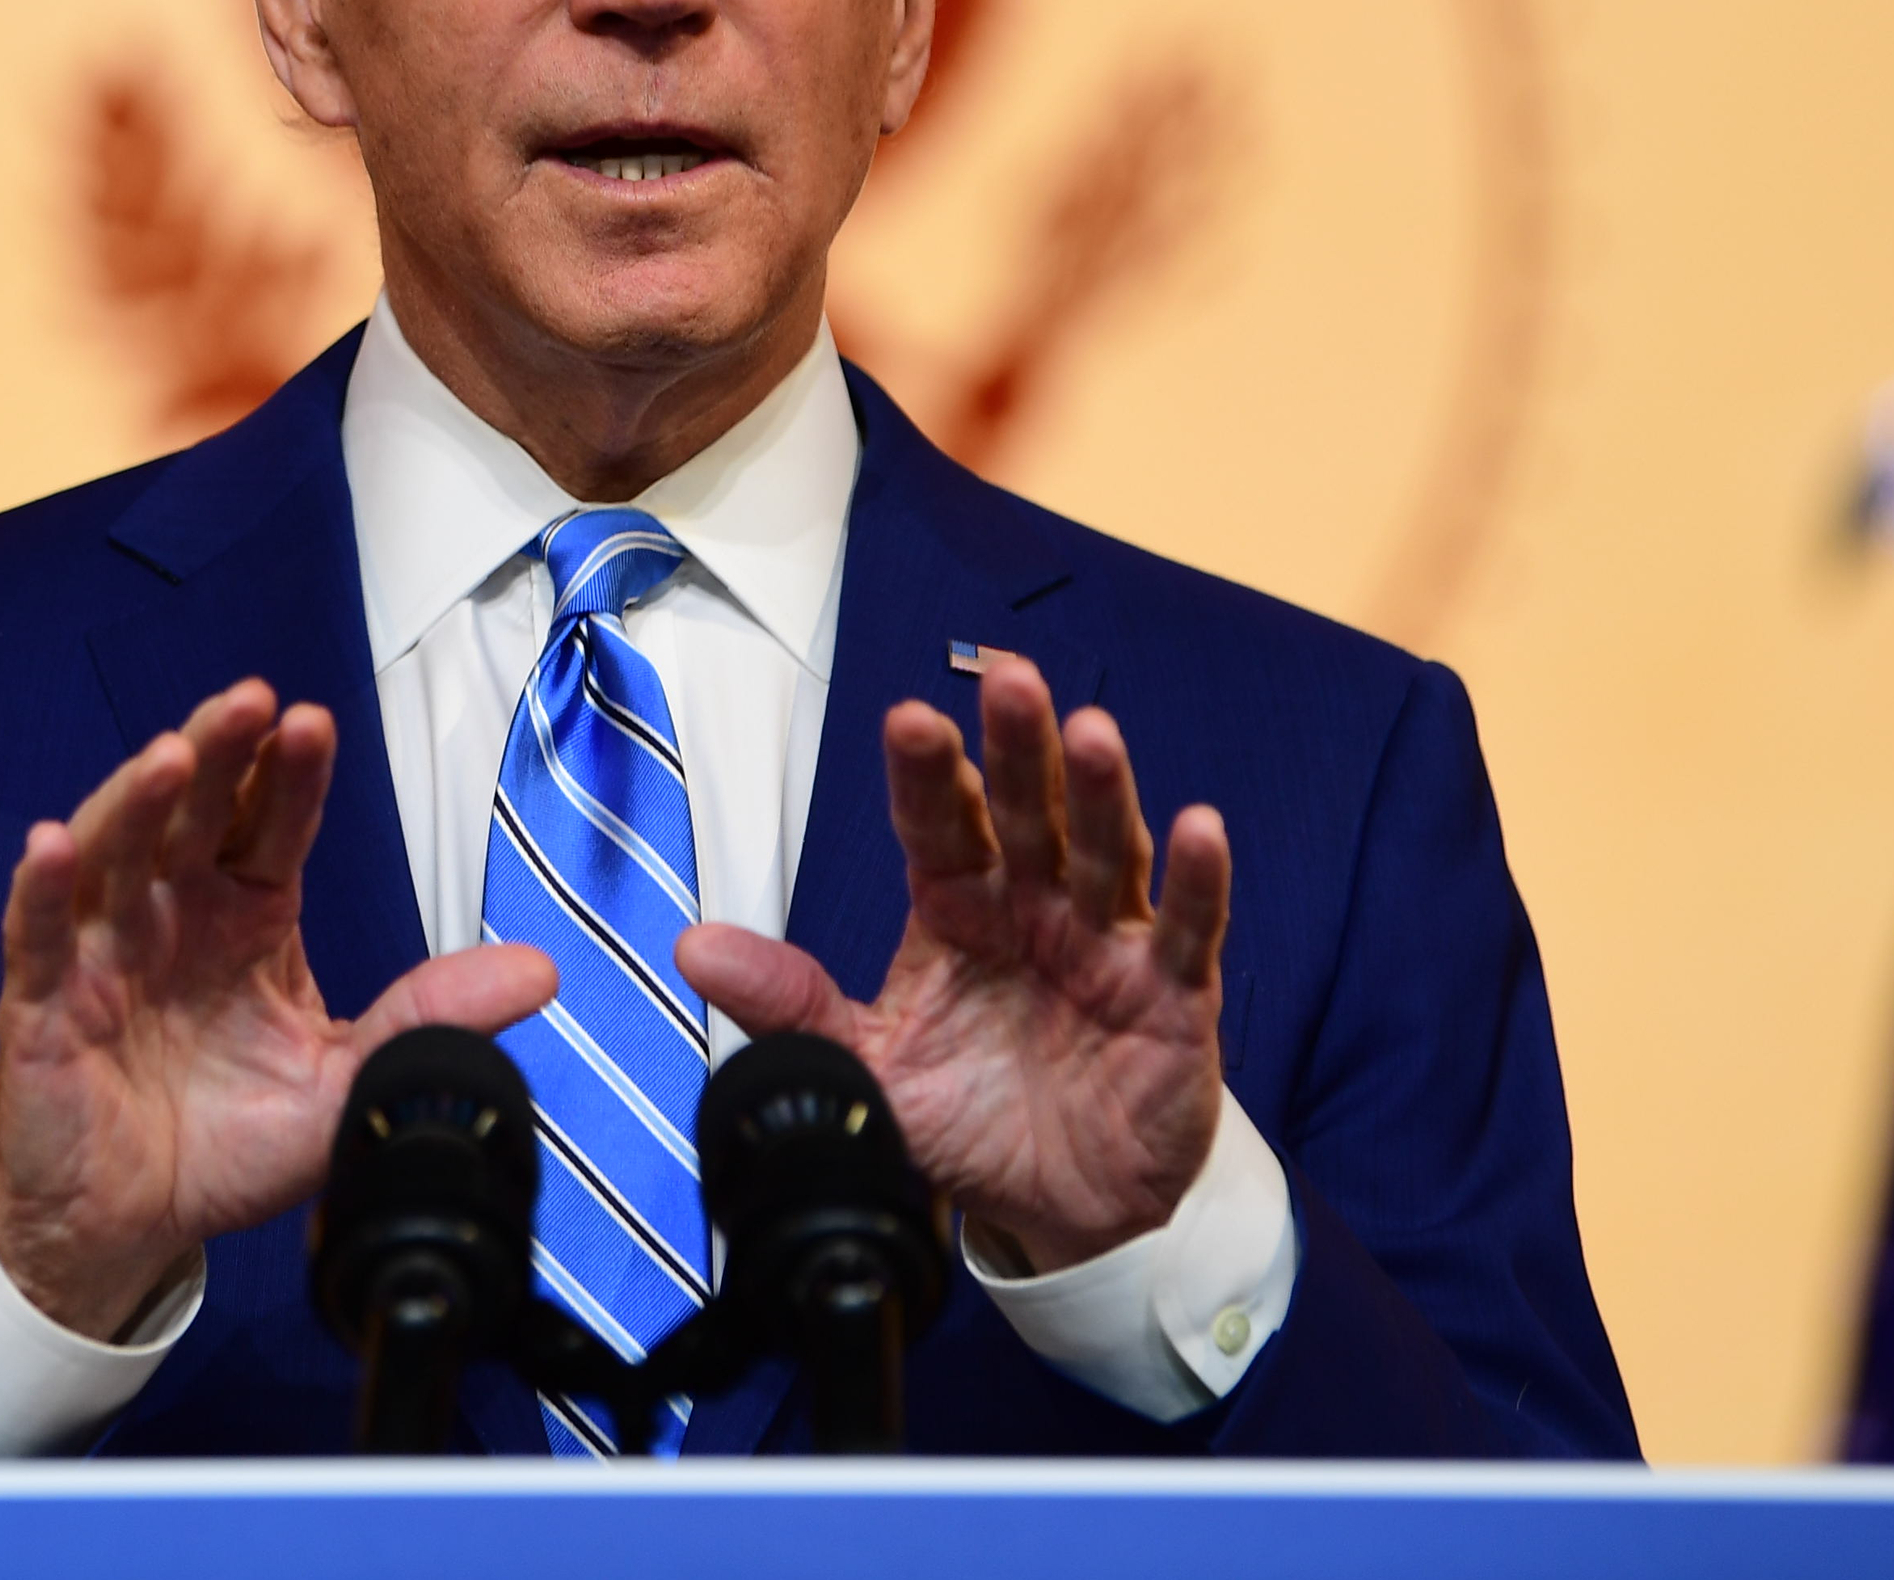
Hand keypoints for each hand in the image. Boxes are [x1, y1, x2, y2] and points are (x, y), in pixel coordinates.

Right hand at [0, 678, 554, 1336]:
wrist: (135, 1231)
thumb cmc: (230, 1142)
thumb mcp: (346, 1079)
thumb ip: (429, 1018)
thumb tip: (541, 969)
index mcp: (247, 915)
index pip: (272, 824)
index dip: (292, 775)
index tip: (315, 724)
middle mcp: (174, 912)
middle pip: (193, 812)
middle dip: (220, 752)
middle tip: (251, 702)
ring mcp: (102, 952)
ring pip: (113, 853)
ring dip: (136, 800)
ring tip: (172, 757)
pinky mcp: (41, 1006)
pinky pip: (33, 939)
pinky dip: (38, 892)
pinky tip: (49, 847)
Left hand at [678, 658, 1226, 1272]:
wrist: (1055, 1212)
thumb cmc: (966, 1122)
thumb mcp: (868, 1068)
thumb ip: (791, 1005)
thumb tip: (693, 947)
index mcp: (957, 911)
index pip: (939, 828)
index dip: (927, 777)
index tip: (908, 722)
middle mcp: (1032, 907)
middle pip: (1026, 815)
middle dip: (1019, 749)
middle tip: (1009, 681)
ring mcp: (1105, 944)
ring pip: (1105, 852)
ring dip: (1103, 793)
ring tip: (1094, 733)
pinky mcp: (1170, 996)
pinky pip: (1185, 930)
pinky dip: (1197, 882)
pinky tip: (1200, 828)